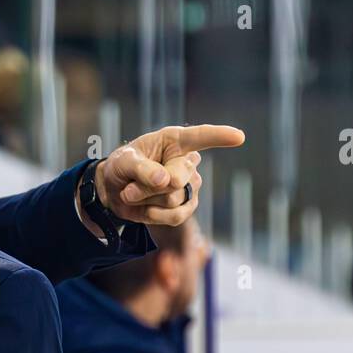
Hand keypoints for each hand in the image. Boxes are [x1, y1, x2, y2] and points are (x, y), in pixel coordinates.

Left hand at [92, 124, 244, 227]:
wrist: (114, 192)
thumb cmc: (122, 167)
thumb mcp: (123, 162)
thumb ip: (141, 168)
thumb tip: (165, 180)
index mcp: (175, 141)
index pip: (201, 137)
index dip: (220, 136)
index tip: (238, 137)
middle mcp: (187, 162)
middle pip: (178, 178)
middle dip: (148, 187)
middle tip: (128, 186)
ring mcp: (190, 186)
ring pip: (172, 199)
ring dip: (145, 200)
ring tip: (132, 193)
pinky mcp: (187, 207)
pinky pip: (175, 216)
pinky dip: (153, 215)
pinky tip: (145, 208)